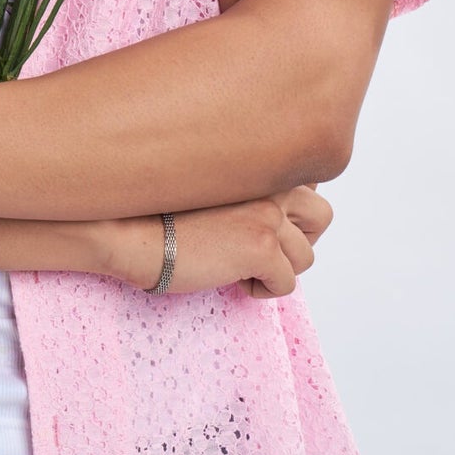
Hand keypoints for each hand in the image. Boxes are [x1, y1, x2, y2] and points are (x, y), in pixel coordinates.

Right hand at [104, 186, 332, 297]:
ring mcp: (269, 214)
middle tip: (267, 251)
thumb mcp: (210, 183)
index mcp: (258, 163)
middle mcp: (270, 183)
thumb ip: (246, 185)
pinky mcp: (261, 247)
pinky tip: (234, 280)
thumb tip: (275, 213)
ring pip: (307, 256)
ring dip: (280, 268)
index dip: (292, 208)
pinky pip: (287, 284)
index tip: (267, 222)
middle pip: (321, 216)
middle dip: (301, 239)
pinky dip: (263, 290)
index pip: (308, 181)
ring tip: (244, 267)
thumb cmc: (158, 209)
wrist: (132, 229)